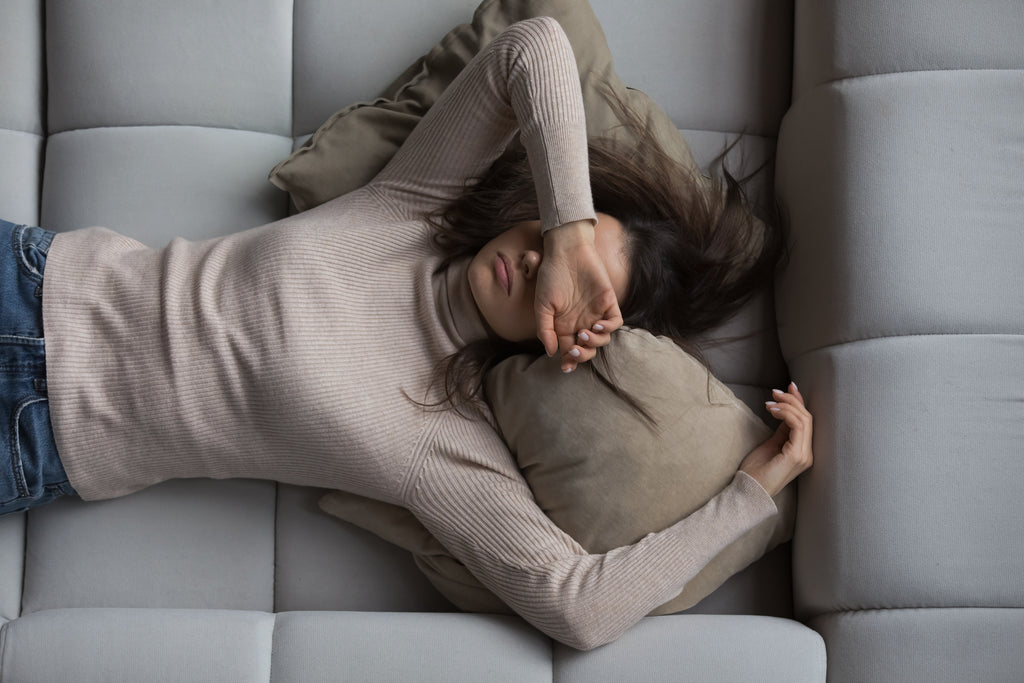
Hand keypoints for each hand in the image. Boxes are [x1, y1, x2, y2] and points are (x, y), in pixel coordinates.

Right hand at [535, 220, 622, 372]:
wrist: (566, 251)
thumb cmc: (551, 276)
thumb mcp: (541, 305)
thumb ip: (545, 329)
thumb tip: (550, 353)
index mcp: (564, 325)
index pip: (569, 350)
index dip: (569, 361)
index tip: (565, 366)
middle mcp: (581, 322)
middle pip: (587, 349)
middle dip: (582, 355)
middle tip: (574, 350)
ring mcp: (596, 313)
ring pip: (602, 339)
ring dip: (593, 343)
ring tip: (583, 334)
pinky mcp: (608, 303)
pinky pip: (615, 323)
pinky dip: (608, 328)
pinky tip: (596, 325)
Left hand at [739, 382, 813, 496]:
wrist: (749, 490)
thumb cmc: (756, 470)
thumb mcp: (772, 443)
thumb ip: (782, 430)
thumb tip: (785, 411)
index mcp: (803, 452)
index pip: (806, 422)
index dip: (799, 402)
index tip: (789, 387)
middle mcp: (807, 454)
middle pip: (807, 418)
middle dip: (792, 400)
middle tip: (775, 392)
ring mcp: (804, 455)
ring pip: (804, 420)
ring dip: (787, 406)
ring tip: (770, 403)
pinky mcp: (796, 455)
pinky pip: (797, 426)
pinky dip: (785, 414)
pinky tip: (772, 411)